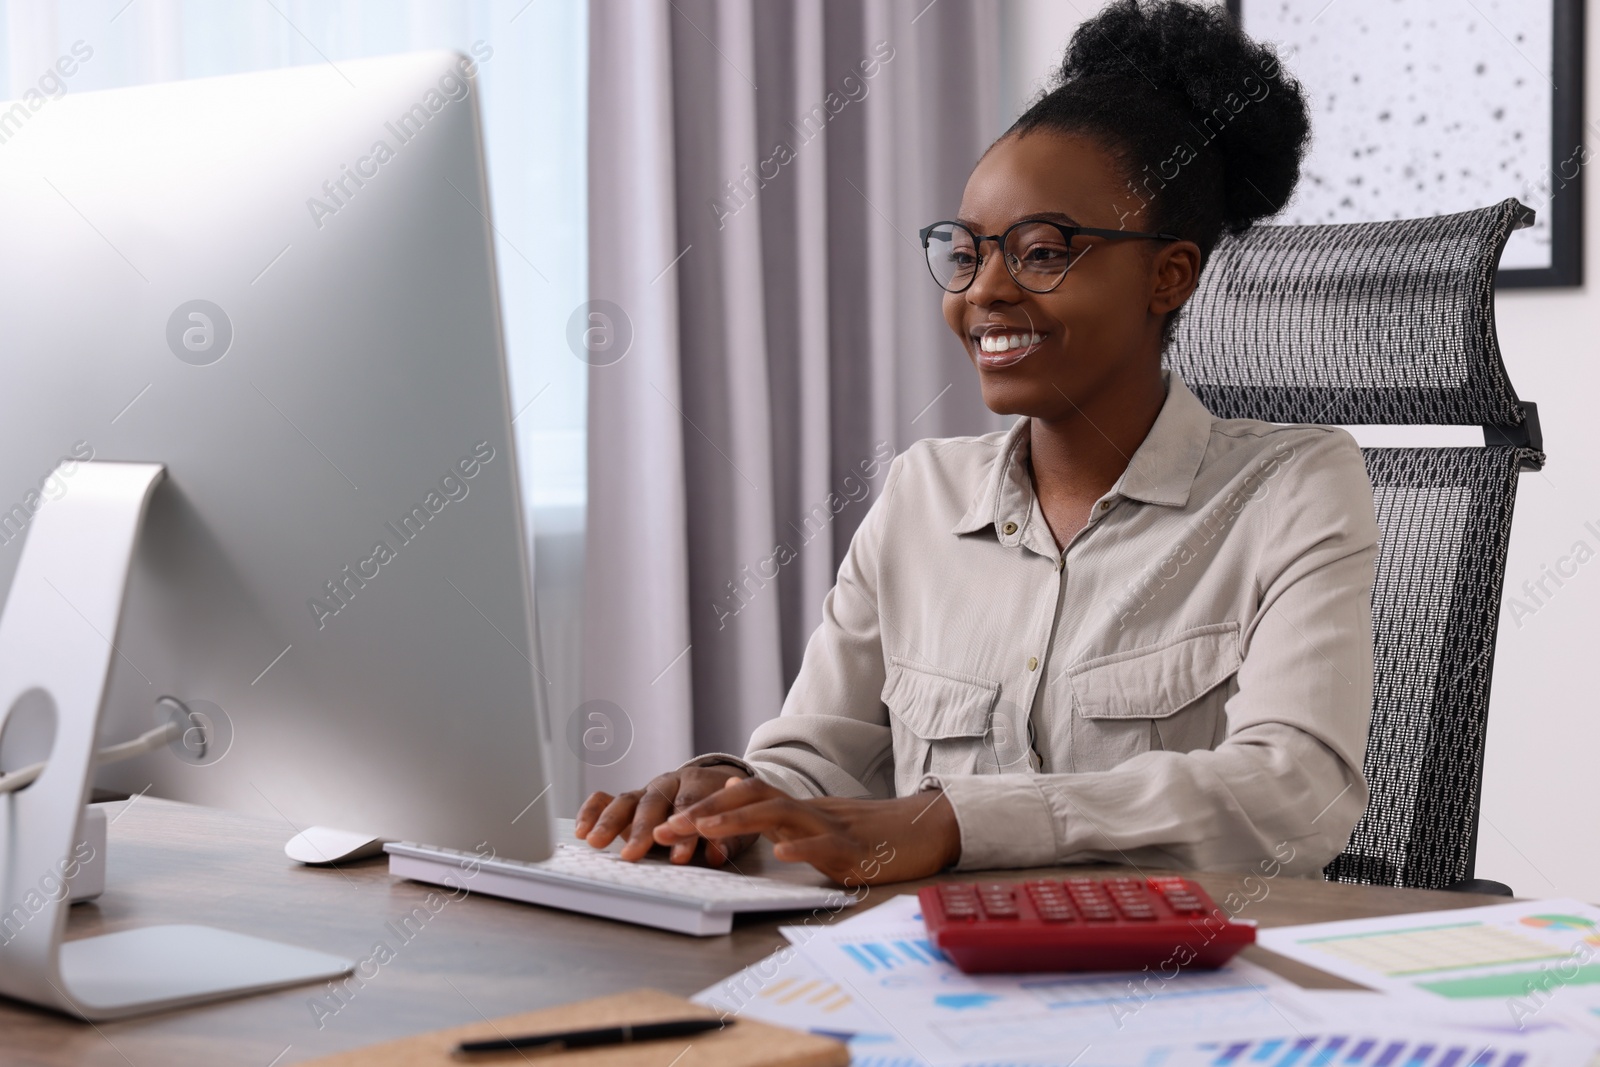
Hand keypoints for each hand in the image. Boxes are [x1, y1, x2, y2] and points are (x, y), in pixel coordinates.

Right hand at [574, 766, 757, 864]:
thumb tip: (717, 855)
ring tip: (595, 843)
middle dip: (642, 829)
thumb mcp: (734, 823)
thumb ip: (726, 839)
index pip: (690, 806)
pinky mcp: (629, 800)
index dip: (684, 832)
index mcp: (697, 784)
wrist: (714, 788)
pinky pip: (604, 799)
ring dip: (609, 822)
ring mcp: (645, 791)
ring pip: (625, 801)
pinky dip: (591, 812)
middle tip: (633, 854)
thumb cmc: (723, 811)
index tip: (679, 857)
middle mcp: (667, 784)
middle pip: (653, 803)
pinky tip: (582, 831)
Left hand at [654, 777, 961, 885]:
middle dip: (703, 815)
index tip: (663, 822)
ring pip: (780, 816)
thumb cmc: (869, 832)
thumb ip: (776, 811)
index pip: (742, 798)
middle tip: (664, 830)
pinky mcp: (856, 849)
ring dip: (739, 821)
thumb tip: (732, 792)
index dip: (702, 806)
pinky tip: (782, 853)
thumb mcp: (815, 822)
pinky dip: (804, 847)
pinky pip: (827, 845)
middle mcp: (807, 812)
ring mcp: (831, 828)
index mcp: (796, 810)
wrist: (924, 830)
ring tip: (705, 829)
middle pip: (749, 802)